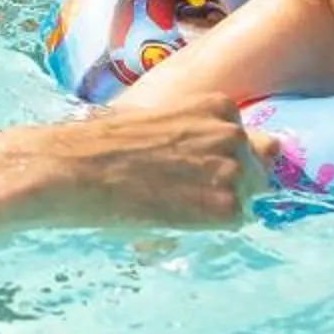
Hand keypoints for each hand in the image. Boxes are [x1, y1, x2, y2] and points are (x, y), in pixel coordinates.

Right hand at [0, 98, 253, 229]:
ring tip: (172, 203)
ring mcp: (234, 170)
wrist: (76, 168)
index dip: (225, 162)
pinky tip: (172, 216)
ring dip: (216, 206)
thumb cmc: (104, 144)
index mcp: (218, 106)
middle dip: (229, 185)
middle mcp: (235, 134)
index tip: (197, 171)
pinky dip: (206, 226)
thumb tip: (214, 155)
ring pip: (246, 199)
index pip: (250, 141)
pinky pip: (232, 223)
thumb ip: (194, 131)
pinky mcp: (226, 207)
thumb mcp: (157, 120)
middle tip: (184, 193)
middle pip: (257, 171)